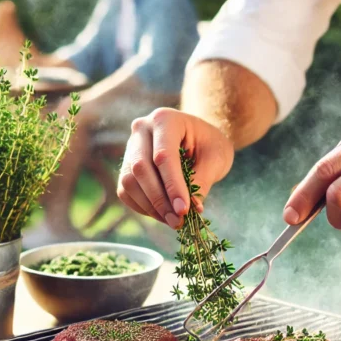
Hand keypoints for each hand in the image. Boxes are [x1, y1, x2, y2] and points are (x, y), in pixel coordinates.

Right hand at [117, 108, 234, 228]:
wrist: (201, 138)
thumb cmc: (210, 144)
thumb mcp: (215, 159)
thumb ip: (202, 181)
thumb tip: (190, 209)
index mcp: (165, 119)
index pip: (163, 156)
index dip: (172, 186)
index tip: (183, 210)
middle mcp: (141, 129)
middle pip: (140, 168)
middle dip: (159, 199)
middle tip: (178, 220)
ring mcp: (131, 146)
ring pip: (129, 181)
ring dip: (150, 206)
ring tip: (173, 221)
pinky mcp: (127, 164)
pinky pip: (125, 190)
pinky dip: (143, 207)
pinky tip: (163, 215)